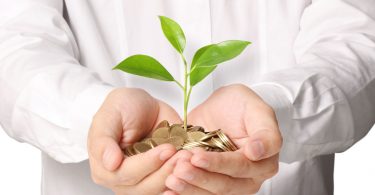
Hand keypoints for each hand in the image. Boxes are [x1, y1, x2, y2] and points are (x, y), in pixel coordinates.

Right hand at [88, 88, 182, 193]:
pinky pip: (172, 186)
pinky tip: (192, 165)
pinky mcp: (160, 178)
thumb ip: (104, 140)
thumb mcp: (109, 116)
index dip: (147, 164)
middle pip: (144, 187)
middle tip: (184, 154)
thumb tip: (110, 163)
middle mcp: (122, 180)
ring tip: (189, 156)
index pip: (125, 175)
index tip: (167, 149)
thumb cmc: (122, 107)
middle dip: (166, 171)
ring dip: (177, 174)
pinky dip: (183, 178)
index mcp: (104, 168)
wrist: (143, 105)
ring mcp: (142, 181)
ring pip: (160, 189)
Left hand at [164, 84, 282, 194]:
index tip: (198, 157)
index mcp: (264, 161)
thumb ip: (265, 130)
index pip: (241, 166)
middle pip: (225, 184)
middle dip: (200, 177)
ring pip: (211, 193)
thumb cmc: (241, 106)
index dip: (219, 164)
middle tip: (180, 167)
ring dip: (190, 188)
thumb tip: (257, 151)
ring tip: (171, 178)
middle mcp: (249, 177)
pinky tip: (169, 191)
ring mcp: (230, 183)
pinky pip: (200, 193)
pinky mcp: (212, 185)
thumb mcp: (256, 109)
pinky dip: (184, 193)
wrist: (221, 109)